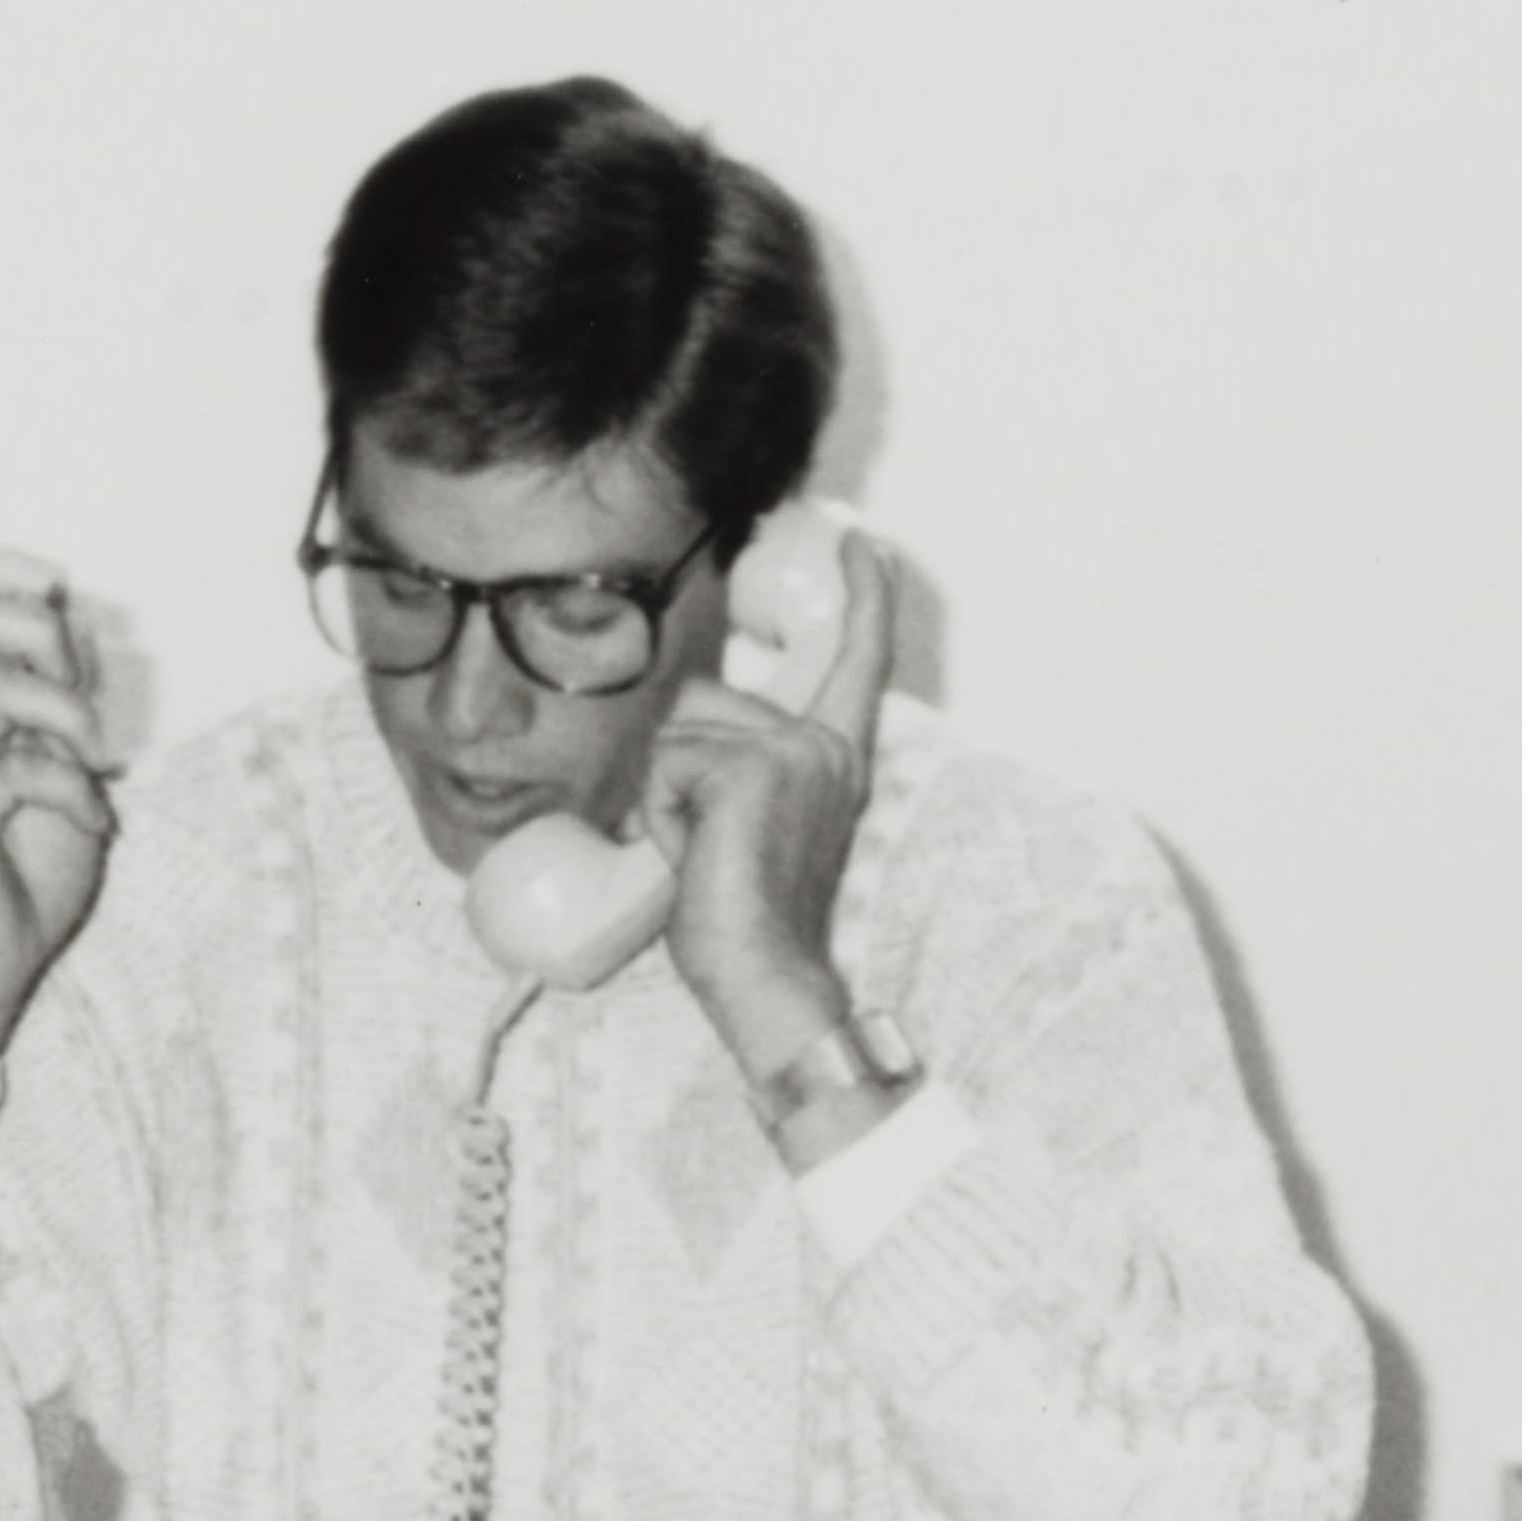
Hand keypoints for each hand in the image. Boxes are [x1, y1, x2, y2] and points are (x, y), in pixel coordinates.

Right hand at [0, 555, 115, 1104]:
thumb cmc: (23, 869)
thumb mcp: (63, 765)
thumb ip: (65, 697)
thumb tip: (83, 621)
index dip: (0, 570)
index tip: (57, 586)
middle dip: (42, 632)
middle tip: (80, 696)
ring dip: (71, 714)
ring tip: (98, 763)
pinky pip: (19, 770)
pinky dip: (77, 790)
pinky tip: (100, 822)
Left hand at [643, 526, 897, 1080]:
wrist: (766, 979)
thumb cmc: (743, 918)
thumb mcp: (744, 822)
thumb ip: (733, 766)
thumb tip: (677, 727)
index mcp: (834, 756)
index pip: (855, 662)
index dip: (863, 599)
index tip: (862, 541)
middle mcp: (822, 745)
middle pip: (701, 700)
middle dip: (676, 769)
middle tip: (709, 846)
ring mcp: (790, 753)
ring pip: (674, 734)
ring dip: (663, 796)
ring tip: (702, 853)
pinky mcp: (749, 770)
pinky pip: (663, 767)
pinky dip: (659, 817)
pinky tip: (695, 858)